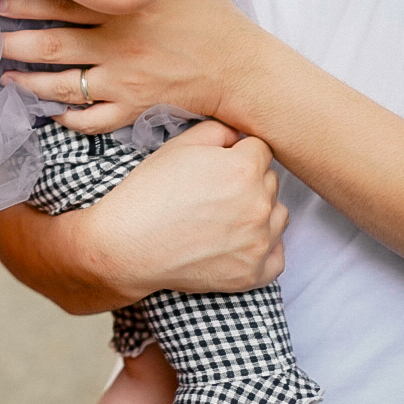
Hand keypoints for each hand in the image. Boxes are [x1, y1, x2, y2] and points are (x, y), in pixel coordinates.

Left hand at [0, 0, 261, 133]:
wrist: (239, 65)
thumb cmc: (208, 11)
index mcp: (125, 5)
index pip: (61, 2)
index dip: (24, 3)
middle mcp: (119, 43)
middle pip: (53, 44)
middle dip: (16, 44)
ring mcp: (124, 79)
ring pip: (63, 85)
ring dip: (30, 83)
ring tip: (6, 78)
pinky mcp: (134, 106)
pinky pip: (92, 119)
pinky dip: (68, 120)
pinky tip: (50, 114)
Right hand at [0, 120, 287, 310]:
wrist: (125, 246)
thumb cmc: (148, 193)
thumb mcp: (178, 146)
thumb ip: (218, 131)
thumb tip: (238, 138)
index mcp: (244, 168)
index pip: (260, 150)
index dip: (236, 155)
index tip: (214, 168)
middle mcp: (259, 205)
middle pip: (269, 182)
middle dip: (248, 183)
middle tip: (212, 194)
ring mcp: (259, 242)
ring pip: (277, 216)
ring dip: (258, 214)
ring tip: (222, 218)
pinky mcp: (254, 273)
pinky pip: (276, 255)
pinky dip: (260, 249)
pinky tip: (232, 243)